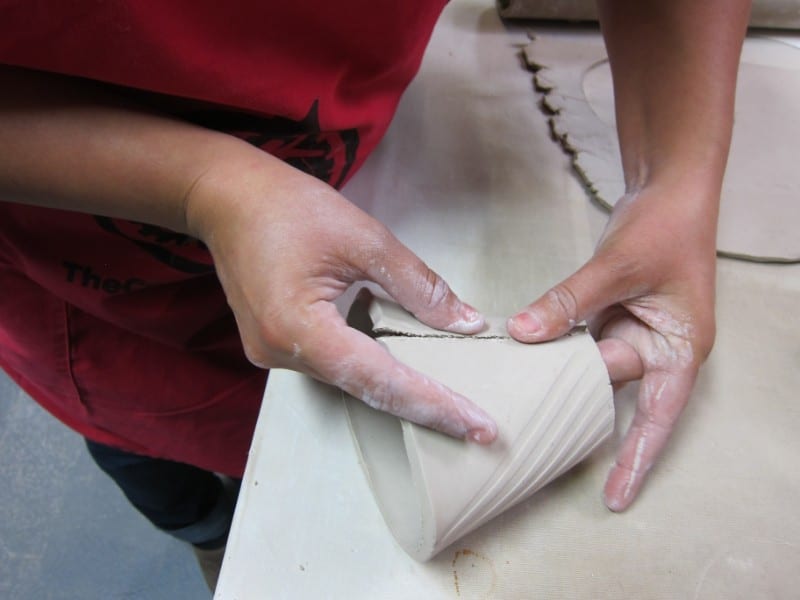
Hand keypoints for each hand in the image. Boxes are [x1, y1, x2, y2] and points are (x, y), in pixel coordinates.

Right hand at [185, 149, 496, 442]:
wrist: (225, 197)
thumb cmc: (291, 207)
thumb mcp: (365, 238)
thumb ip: (419, 286)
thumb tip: (467, 324)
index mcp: (299, 329)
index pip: (380, 381)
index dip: (433, 405)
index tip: (479, 428)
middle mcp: (281, 355)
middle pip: (365, 391)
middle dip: (423, 407)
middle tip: (478, 426)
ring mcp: (271, 356)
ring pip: (349, 382)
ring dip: (398, 389)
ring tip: (452, 403)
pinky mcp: (273, 347)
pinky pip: (332, 366)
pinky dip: (371, 369)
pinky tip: (406, 369)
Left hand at [507, 182, 716, 509]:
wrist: (669, 192)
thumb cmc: (665, 229)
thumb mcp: (617, 267)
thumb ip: (570, 302)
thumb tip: (522, 333)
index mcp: (678, 348)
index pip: (658, 415)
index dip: (636, 457)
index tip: (615, 497)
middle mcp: (656, 347)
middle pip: (613, 387)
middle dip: (579, 401)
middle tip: (537, 429)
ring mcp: (633, 332)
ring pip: (592, 366)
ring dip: (562, 374)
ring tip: (525, 401)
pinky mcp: (612, 316)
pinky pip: (582, 342)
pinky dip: (559, 346)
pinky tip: (529, 354)